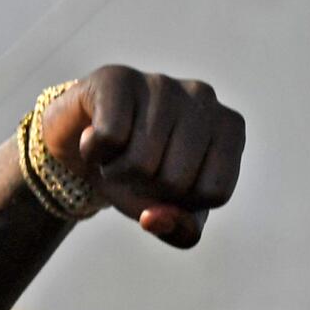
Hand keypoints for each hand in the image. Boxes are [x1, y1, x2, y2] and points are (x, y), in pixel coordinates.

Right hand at [37, 65, 244, 248]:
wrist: (79, 139)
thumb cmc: (134, 173)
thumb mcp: (165, 211)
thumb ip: (180, 231)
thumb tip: (156, 217)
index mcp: (230, 128)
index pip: (213, 193)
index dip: (178, 203)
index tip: (163, 182)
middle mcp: (204, 97)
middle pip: (176, 180)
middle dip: (143, 188)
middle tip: (132, 166)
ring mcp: (163, 83)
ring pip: (141, 161)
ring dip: (115, 172)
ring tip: (114, 152)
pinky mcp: (118, 78)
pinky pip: (110, 137)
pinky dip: (93, 152)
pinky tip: (92, 136)